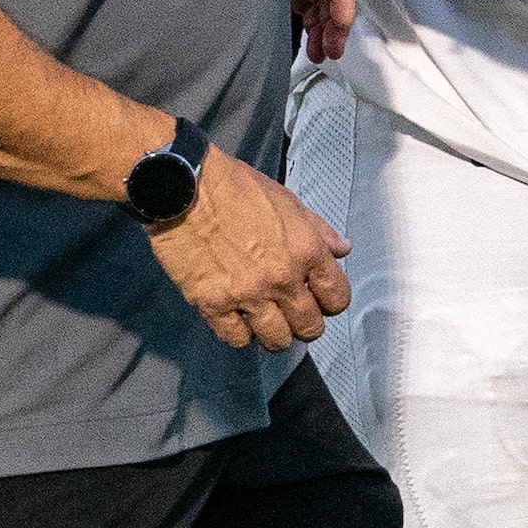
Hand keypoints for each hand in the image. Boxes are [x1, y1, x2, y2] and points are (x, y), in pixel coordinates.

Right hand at [144, 145, 351, 350]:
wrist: (185, 189)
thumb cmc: (236, 187)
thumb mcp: (288, 201)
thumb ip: (318, 229)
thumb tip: (342, 249)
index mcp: (306, 250)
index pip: (337, 297)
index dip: (331, 302)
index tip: (321, 301)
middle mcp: (282, 277)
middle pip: (309, 326)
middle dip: (306, 325)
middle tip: (294, 316)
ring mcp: (248, 294)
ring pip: (276, 339)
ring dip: (275, 335)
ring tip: (267, 323)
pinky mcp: (214, 304)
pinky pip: (237, 339)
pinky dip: (240, 334)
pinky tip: (239, 320)